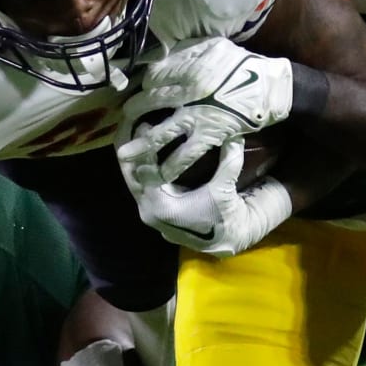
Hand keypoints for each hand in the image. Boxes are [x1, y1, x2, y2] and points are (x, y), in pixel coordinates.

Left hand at [119, 36, 292, 184]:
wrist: (270, 87)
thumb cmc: (244, 64)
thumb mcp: (214, 46)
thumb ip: (188, 50)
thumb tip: (162, 53)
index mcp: (187, 67)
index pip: (153, 78)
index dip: (144, 86)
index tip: (141, 92)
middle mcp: (187, 91)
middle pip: (150, 104)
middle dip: (133, 114)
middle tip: (123, 122)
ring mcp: (197, 115)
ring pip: (162, 132)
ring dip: (142, 145)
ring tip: (125, 155)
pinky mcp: (210, 134)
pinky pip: (187, 152)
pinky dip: (172, 164)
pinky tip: (160, 174)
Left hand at [120, 137, 291, 255]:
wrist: (223, 239)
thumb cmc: (222, 215)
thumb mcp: (225, 188)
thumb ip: (229, 162)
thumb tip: (234, 135)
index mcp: (163, 206)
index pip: (145, 171)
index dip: (145, 147)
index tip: (145, 126)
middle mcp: (148, 210)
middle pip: (131, 175)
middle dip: (133, 151)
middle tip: (136, 127)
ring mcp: (147, 212)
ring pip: (132, 181)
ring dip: (134, 161)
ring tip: (135, 137)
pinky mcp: (150, 211)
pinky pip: (138, 187)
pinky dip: (139, 171)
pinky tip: (142, 155)